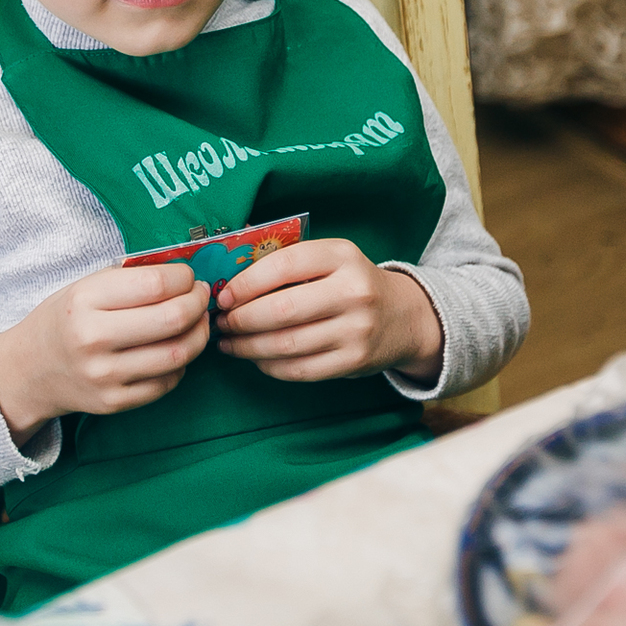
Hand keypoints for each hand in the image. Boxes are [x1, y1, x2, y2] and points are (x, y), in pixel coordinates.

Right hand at [0, 265, 210, 447]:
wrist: (30, 370)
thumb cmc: (64, 320)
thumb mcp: (84, 286)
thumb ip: (130, 278)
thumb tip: (183, 274)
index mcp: (84, 300)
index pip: (155, 284)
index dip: (184, 278)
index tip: (189, 277)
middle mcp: (93, 338)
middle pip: (172, 319)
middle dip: (198, 304)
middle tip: (200, 297)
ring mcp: (104, 375)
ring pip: (177, 354)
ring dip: (199, 335)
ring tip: (197, 322)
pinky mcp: (114, 402)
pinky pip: (167, 382)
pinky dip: (181, 364)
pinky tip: (175, 350)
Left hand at [214, 239, 442, 385]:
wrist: (404, 317)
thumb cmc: (351, 282)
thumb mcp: (330, 258)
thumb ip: (287, 257)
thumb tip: (229, 259)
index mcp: (342, 255)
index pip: (284, 265)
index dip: (246, 283)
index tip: (224, 295)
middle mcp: (353, 291)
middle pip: (282, 310)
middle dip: (242, 319)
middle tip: (221, 322)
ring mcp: (357, 330)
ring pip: (288, 344)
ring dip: (248, 347)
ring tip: (229, 343)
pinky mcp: (354, 362)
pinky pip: (301, 369)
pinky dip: (270, 366)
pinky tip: (256, 358)